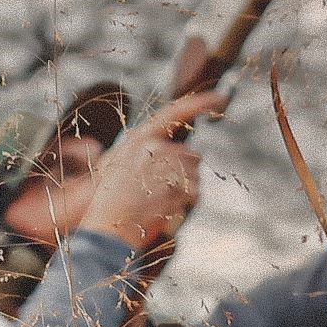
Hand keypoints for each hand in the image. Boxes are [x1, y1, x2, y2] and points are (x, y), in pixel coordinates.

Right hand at [84, 87, 226, 257]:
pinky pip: (195, 194)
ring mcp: (166, 168)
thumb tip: (172, 150)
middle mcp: (154, 148)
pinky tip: (165, 209)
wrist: (106, 228)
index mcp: (139, 139)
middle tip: (161, 192)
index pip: (175, 113)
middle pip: (191, 155)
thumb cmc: (110, 202)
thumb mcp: (118, 166)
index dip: (200, 103)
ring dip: (185, 190)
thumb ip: (145, 153)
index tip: (221, 97)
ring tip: (158, 202)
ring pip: (195, 175)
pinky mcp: (176, 188)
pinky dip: (186, 204)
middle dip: (184, 174)